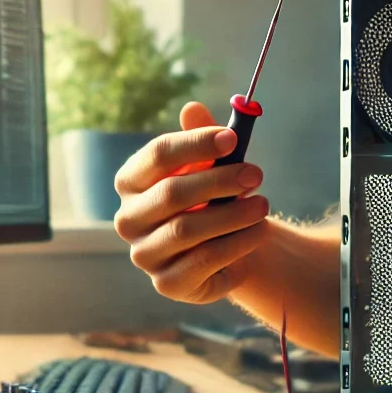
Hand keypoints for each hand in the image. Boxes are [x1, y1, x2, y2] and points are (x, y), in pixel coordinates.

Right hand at [114, 102, 271, 303]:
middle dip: (219, 181)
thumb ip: (202, 140)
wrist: (226, 247)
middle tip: (256, 174)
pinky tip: (258, 233)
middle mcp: (128, 219)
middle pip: (172, 193)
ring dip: (233, 215)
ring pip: (188, 230)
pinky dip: (236, 245)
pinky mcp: (167, 284)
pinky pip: (204, 262)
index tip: (234, 138)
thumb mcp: (210, 166)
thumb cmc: (212, 198)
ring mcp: (144, 255)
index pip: (158, 155)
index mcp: (131, 181)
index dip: (196, 143)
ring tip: (263, 206)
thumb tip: (192, 108)